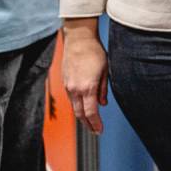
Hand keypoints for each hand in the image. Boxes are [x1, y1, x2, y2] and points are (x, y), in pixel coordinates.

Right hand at [62, 18, 108, 134]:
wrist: (79, 40)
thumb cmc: (95, 52)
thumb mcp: (105, 70)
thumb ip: (103, 89)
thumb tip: (103, 103)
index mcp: (87, 87)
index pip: (91, 112)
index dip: (95, 124)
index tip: (100, 130)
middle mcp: (75, 89)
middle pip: (80, 114)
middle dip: (88, 125)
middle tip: (95, 131)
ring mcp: (68, 86)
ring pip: (74, 107)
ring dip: (82, 117)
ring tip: (90, 123)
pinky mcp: (65, 82)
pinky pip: (71, 98)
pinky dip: (77, 106)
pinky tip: (83, 108)